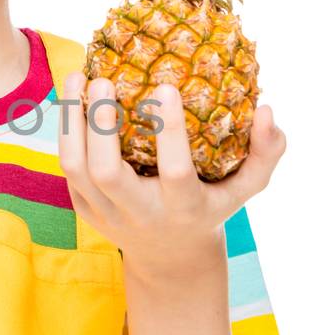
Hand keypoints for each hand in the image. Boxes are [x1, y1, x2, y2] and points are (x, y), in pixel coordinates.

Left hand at [58, 73, 286, 279]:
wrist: (169, 258)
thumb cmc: (212, 207)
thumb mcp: (245, 188)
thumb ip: (266, 153)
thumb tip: (268, 110)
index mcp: (182, 208)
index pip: (174, 171)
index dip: (170, 130)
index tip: (166, 86)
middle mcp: (139, 214)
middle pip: (106, 172)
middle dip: (100, 124)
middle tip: (105, 79)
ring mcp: (105, 214)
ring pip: (76, 167)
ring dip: (72, 120)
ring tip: (78, 76)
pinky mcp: (83, 207)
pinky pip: (67, 166)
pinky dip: (66, 128)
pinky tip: (73, 94)